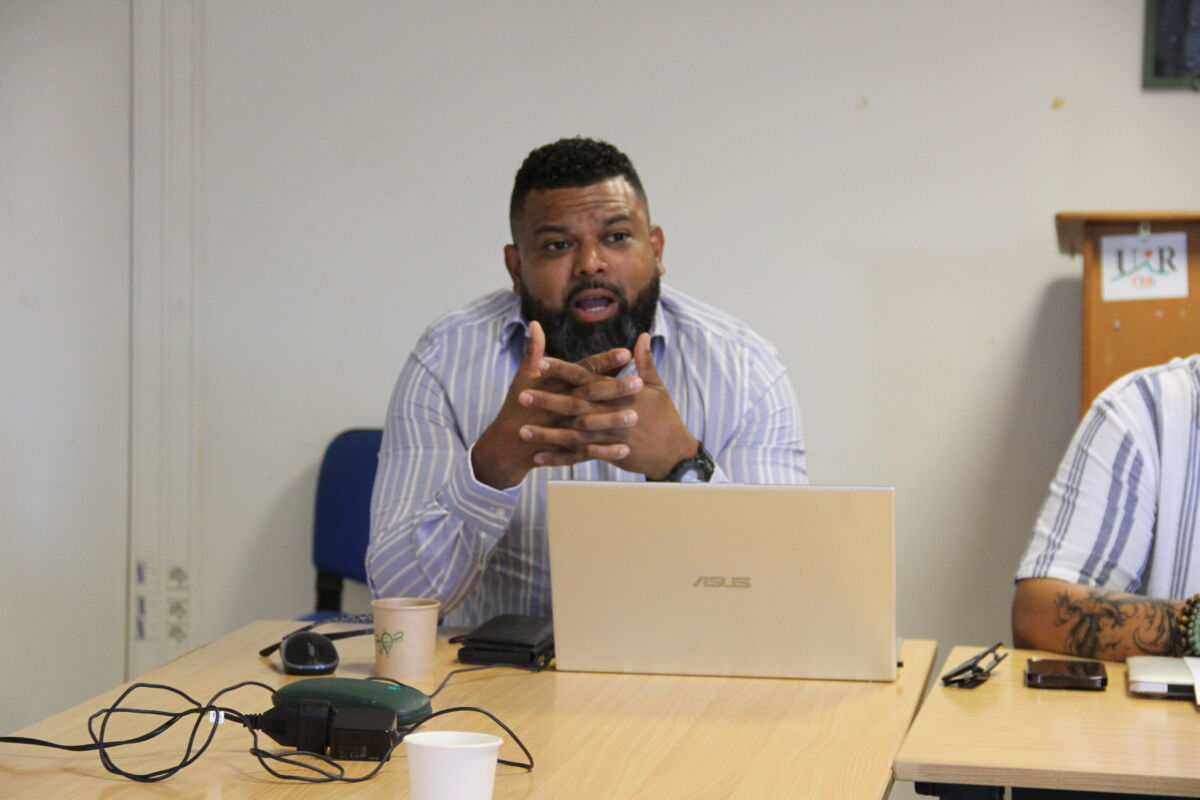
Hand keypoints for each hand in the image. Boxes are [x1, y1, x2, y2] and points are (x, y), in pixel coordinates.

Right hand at [470, 323, 640, 487]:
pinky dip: (605, 452)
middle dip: (615, 388)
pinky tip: (625, 449)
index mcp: (551, 385)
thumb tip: (535, 323)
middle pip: (589, 395)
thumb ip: (533, 350)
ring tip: (637, 415)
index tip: (626, 352)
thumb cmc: (517, 406)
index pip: (581, 370)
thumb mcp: (523, 377)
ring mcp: (560, 429)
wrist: (506, 445)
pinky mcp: (564, 449)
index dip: (603, 361)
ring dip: (613, 420)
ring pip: (590, 424)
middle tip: (640, 382)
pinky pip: (586, 451)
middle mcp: (557, 405)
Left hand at [519, 333, 697, 477]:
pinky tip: (538, 457)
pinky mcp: (606, 454)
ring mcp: (607, 437)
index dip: (563, 371)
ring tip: (522, 430)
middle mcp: (610, 415)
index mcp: (619, 395)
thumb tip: (642, 336)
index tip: (541, 363)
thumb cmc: (665, 417)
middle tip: (522, 396)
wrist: (673, 452)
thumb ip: (646, 362)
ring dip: (546, 433)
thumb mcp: (657, 387)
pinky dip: (558, 458)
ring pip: (572, 434)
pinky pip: (578, 457)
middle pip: (573, 406)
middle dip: (547, 401)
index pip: (586, 378)